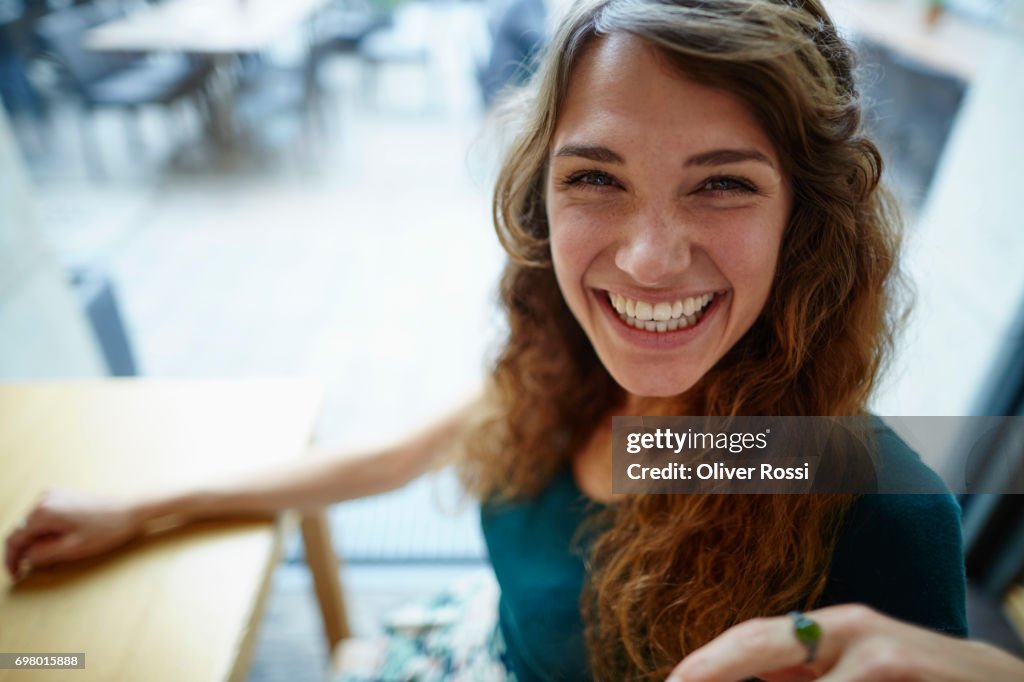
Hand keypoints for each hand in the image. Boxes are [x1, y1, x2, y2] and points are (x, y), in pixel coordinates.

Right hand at [4, 489, 141, 580]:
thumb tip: (25, 557)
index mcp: (43, 512)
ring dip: (38, 540)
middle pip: (22, 531)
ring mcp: (54, 494)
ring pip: (33, 524)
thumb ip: (42, 555)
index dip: (12, 561)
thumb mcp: (71, 549)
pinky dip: (47, 530)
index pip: (14, 540)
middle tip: (37, 567)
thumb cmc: (107, 529)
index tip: (17, 575)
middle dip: (26, 550)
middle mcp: (44, 499)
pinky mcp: (64, 495)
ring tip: (58, 551)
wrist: (132, 509)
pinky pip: (46, 516)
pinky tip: (63, 538)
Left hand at [667, 604, 1023, 681]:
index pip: (749, 639)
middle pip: (757, 642)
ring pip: (803, 681)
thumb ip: (802, 677)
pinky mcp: (900, 666)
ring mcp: (876, 651)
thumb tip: (742, 678)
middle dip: (709, 668)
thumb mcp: (854, 673)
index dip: (704, 664)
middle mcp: (845, 629)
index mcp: (825, 628)